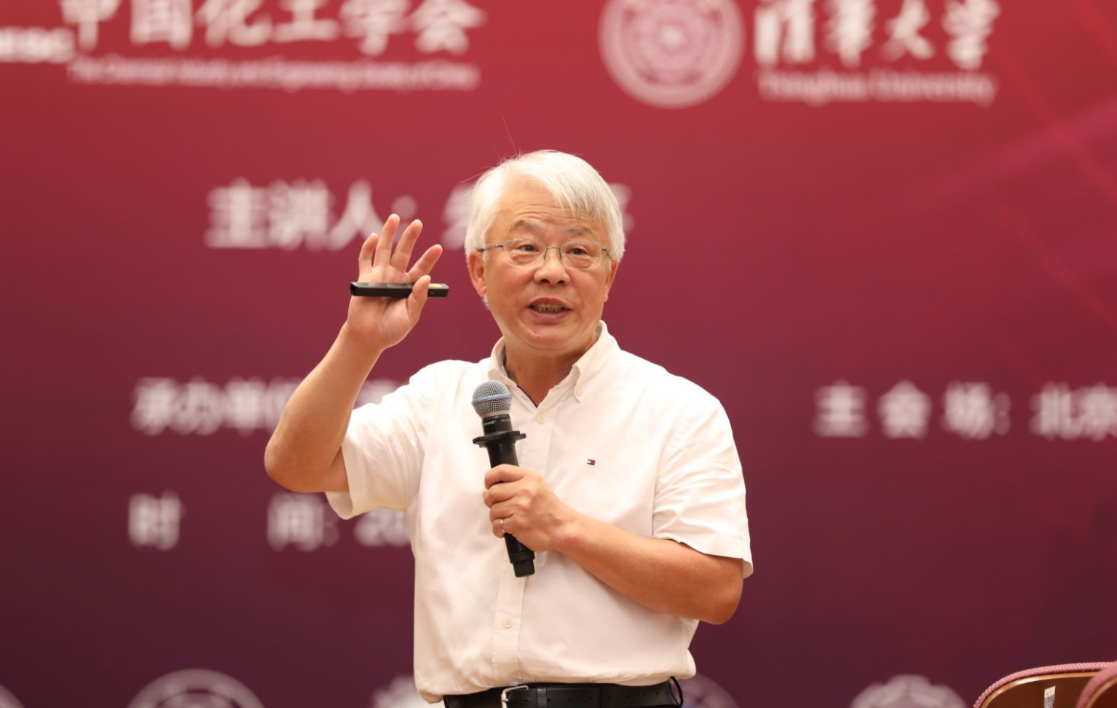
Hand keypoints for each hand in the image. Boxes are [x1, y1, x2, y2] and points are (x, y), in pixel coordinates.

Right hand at [344, 214, 442, 350]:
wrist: (369, 337)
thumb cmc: (392, 329)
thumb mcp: (410, 316)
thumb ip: (418, 298)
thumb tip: (426, 279)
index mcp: (410, 285)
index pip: (422, 268)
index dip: (429, 258)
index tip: (438, 247)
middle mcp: (395, 276)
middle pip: (404, 253)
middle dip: (410, 238)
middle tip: (418, 223)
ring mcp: (379, 275)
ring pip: (385, 250)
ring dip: (389, 234)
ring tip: (394, 218)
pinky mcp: (364, 279)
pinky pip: (365, 260)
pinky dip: (368, 248)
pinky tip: (373, 238)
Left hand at [483, 465, 577, 552]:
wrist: (562, 529)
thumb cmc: (550, 510)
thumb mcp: (538, 487)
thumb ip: (517, 483)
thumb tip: (489, 488)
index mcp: (529, 478)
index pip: (500, 471)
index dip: (489, 479)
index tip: (489, 486)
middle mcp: (525, 490)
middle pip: (492, 492)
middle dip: (490, 501)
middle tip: (498, 506)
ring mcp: (520, 507)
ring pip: (493, 510)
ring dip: (496, 517)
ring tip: (508, 519)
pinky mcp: (517, 524)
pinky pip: (497, 525)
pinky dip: (499, 529)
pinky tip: (507, 529)